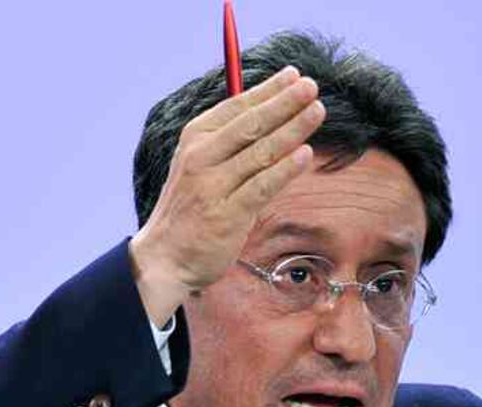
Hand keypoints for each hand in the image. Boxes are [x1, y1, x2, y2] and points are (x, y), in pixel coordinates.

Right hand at [129, 66, 326, 324]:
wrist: (164, 257)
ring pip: (260, 151)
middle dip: (284, 102)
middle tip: (311, 86)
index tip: (294, 75)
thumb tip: (268, 113)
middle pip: (250, 123)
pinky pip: (262, 186)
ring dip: (292, 129)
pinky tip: (306, 154)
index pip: (236, 106)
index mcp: (195, 139)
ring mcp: (214, 185)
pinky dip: (285, 169)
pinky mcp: (227, 214)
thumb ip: (226, 141)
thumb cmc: (190, 208)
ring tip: (317, 111)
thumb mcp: (198, 165)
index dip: (268, 89)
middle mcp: (202, 157)